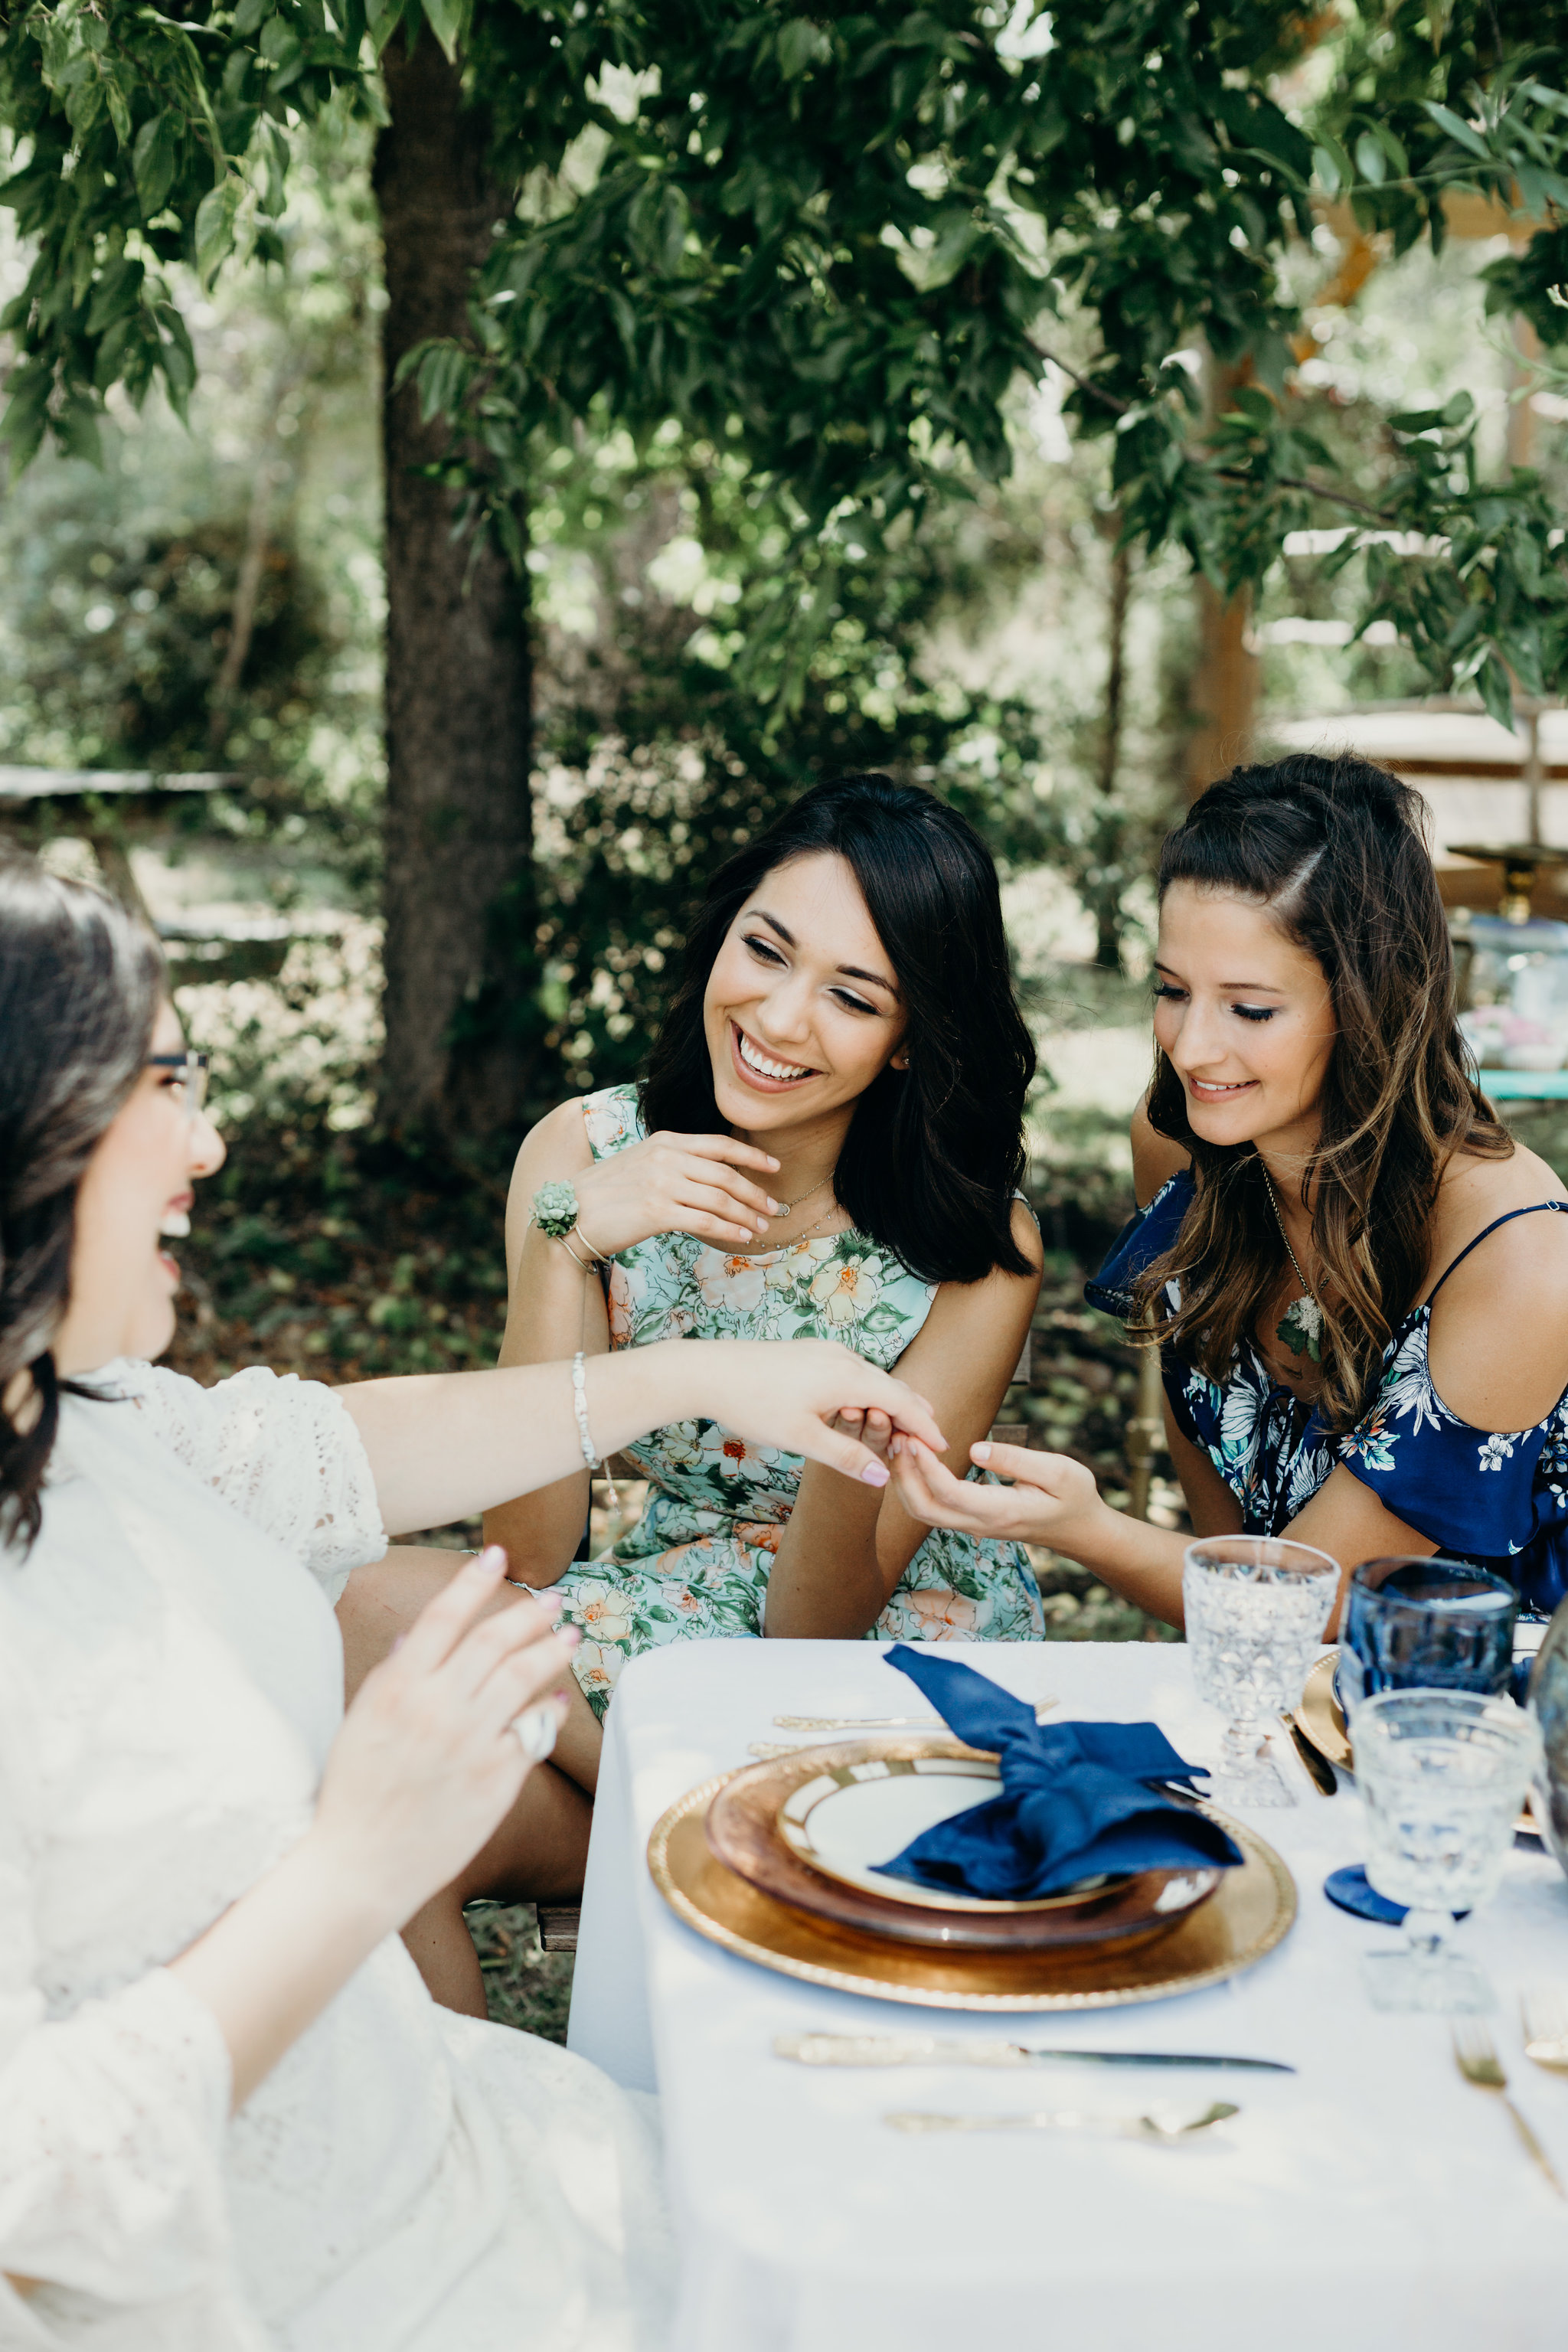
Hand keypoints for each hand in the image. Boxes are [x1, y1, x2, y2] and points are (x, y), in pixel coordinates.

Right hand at [311, 1547, 577, 1926]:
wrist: (359, 1868)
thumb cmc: (351, 1795)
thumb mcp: (359, 1723)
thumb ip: (391, 1676)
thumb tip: (416, 1637)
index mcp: (397, 1688)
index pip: (444, 1616)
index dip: (473, 1580)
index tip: (496, 1555)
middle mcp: (437, 1707)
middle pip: (494, 1640)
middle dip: (528, 1612)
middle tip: (553, 1599)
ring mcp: (470, 1743)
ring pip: (523, 1677)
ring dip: (552, 1649)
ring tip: (570, 1635)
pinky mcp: (496, 1779)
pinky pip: (534, 1731)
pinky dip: (550, 1710)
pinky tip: (560, 1698)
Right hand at [572, 1130, 782, 1256]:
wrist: (570, 1214)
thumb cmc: (606, 1192)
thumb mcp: (641, 1162)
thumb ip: (673, 1161)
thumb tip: (711, 1176)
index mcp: (665, 1141)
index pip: (719, 1145)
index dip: (751, 1157)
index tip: (774, 1168)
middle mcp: (666, 1158)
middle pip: (725, 1175)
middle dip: (755, 1193)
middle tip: (773, 1208)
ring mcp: (661, 1184)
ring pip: (719, 1200)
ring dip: (746, 1215)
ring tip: (761, 1227)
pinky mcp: (656, 1212)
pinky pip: (704, 1221)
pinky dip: (728, 1230)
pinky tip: (741, 1238)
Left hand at [679, 1338, 947, 1485]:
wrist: (710, 1371)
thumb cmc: (754, 1404)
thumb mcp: (802, 1438)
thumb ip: (845, 1456)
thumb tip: (883, 1476)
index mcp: (847, 1378)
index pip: (902, 1402)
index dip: (924, 1427)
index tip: (942, 1447)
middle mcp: (842, 1358)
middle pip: (893, 1386)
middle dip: (914, 1413)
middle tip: (930, 1441)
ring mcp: (825, 1351)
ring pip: (873, 1376)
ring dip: (891, 1401)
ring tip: (902, 1427)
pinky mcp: (810, 1352)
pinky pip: (853, 1371)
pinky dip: (869, 1390)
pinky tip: (862, 1406)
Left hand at [889, 1434, 1105, 1547]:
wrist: (1082, 1530)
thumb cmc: (1075, 1497)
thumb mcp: (1060, 1472)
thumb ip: (1018, 1460)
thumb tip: (975, 1449)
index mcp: (1001, 1512)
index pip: (950, 1494)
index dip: (926, 1467)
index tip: (914, 1437)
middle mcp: (980, 1524)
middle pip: (924, 1510)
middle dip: (903, 1474)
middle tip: (897, 1436)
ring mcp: (973, 1526)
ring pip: (923, 1512)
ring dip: (905, 1479)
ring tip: (900, 1441)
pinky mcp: (970, 1520)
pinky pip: (932, 1507)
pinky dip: (915, 1483)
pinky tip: (914, 1455)